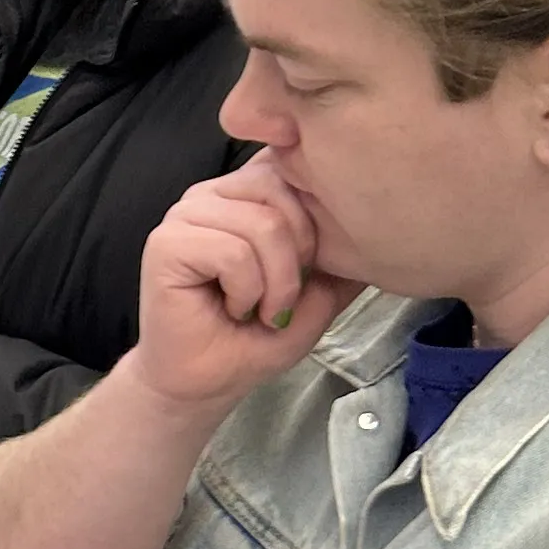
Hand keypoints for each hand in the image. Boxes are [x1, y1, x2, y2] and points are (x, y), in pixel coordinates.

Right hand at [132, 157, 355, 417]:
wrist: (207, 383)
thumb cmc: (254, 338)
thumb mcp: (317, 293)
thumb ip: (342, 256)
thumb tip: (382, 223)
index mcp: (244, 195)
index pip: (289, 164)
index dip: (311, 217)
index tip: (305, 269)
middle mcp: (212, 195)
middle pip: (281, 189)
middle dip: (299, 255)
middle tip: (284, 298)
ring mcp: (185, 216)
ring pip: (262, 224)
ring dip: (276, 282)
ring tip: (261, 309)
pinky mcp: (166, 244)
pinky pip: (233, 252)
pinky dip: (248, 291)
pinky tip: (236, 310)